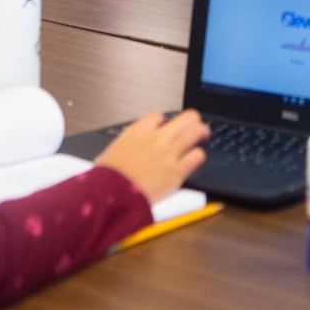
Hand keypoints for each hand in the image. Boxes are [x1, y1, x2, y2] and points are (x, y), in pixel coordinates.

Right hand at [95, 110, 209, 204]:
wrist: (111, 194)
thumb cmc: (106, 177)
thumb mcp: (109, 153)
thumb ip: (124, 146)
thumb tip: (124, 148)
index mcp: (138, 131)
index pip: (158, 116)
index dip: (163, 120)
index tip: (164, 126)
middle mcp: (157, 138)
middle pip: (185, 118)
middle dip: (192, 120)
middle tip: (195, 125)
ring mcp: (169, 153)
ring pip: (195, 133)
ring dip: (201, 133)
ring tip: (203, 136)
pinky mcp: (177, 171)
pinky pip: (197, 156)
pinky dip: (198, 156)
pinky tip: (196, 159)